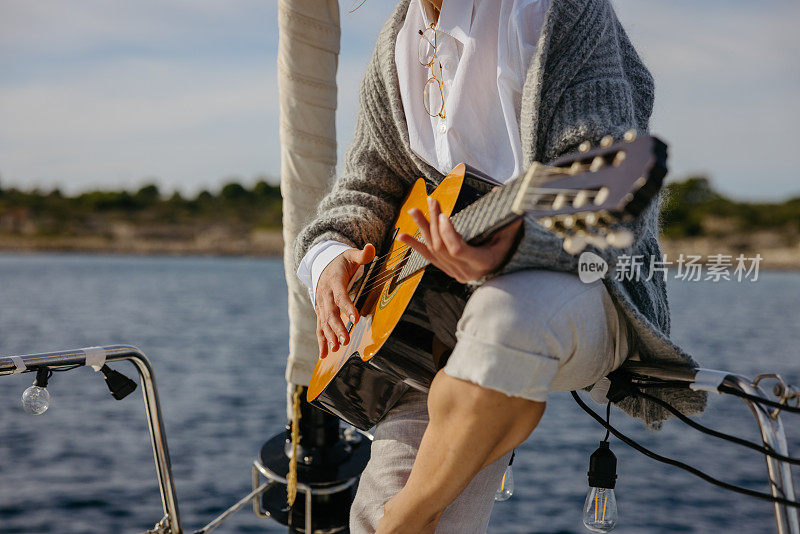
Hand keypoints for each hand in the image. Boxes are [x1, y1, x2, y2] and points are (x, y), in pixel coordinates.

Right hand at [314, 243, 374, 357]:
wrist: (321, 264)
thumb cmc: (341, 262)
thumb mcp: (350, 255)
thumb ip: (362, 255)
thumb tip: (372, 248)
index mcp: (334, 281)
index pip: (340, 295)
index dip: (347, 306)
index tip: (356, 318)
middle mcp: (324, 295)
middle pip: (330, 313)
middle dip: (337, 327)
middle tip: (346, 340)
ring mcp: (321, 305)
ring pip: (323, 322)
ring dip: (329, 336)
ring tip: (336, 349)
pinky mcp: (320, 312)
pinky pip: (319, 327)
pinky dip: (321, 341)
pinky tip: (323, 355)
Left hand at [397, 197, 522, 282]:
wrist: (508, 272)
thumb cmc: (512, 248)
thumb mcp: (511, 233)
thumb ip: (504, 215)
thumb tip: (494, 191)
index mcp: (482, 263)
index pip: (457, 249)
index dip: (448, 233)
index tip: (443, 215)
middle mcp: (466, 271)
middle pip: (442, 246)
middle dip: (435, 222)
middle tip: (432, 200)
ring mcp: (455, 273)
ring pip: (434, 250)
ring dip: (423, 229)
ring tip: (413, 210)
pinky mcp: (448, 270)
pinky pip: (429, 258)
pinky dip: (416, 246)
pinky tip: (403, 236)